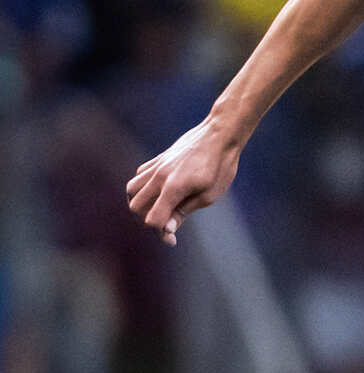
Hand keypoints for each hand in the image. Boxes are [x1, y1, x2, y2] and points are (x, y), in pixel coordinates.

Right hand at [126, 118, 239, 245]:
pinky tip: (159, 189)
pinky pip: (140, 174)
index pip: (152, 219)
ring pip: (132, 189)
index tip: (172, 238)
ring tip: (160, 205)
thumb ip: (184, 212)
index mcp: (174, 188)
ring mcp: (158, 165)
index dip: (161, 232)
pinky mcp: (159, 158)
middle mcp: (160, 176)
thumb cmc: (221, 166)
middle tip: (167, 220)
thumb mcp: (209, 195)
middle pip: (136, 206)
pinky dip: (143, 186)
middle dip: (148, 218)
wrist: (221, 134)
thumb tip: (167, 229)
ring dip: (141, 201)